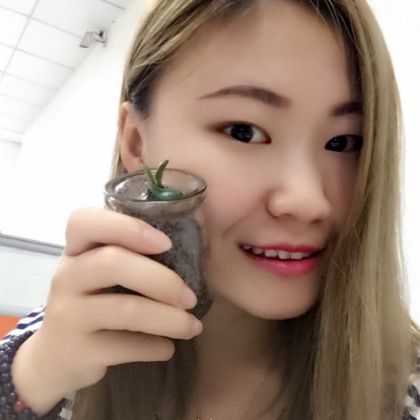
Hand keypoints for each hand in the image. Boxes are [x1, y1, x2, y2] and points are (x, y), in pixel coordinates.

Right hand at [12, 207, 201, 413]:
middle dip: (162, 280)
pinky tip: (167, 347)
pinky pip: (126, 346)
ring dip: (169, 319)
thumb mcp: (102, 269)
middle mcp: (67, 276)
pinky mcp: (76, 351)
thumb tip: (197, 236)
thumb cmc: (94, 299)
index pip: (85, 221)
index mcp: (78, 248)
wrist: (56, 355)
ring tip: (193, 327)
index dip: (127, 227)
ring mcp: (67, 314)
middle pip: (112, 263)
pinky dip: (155, 347)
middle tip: (190, 298)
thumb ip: (133, 250)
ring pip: (126, 310)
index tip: (165, 243)